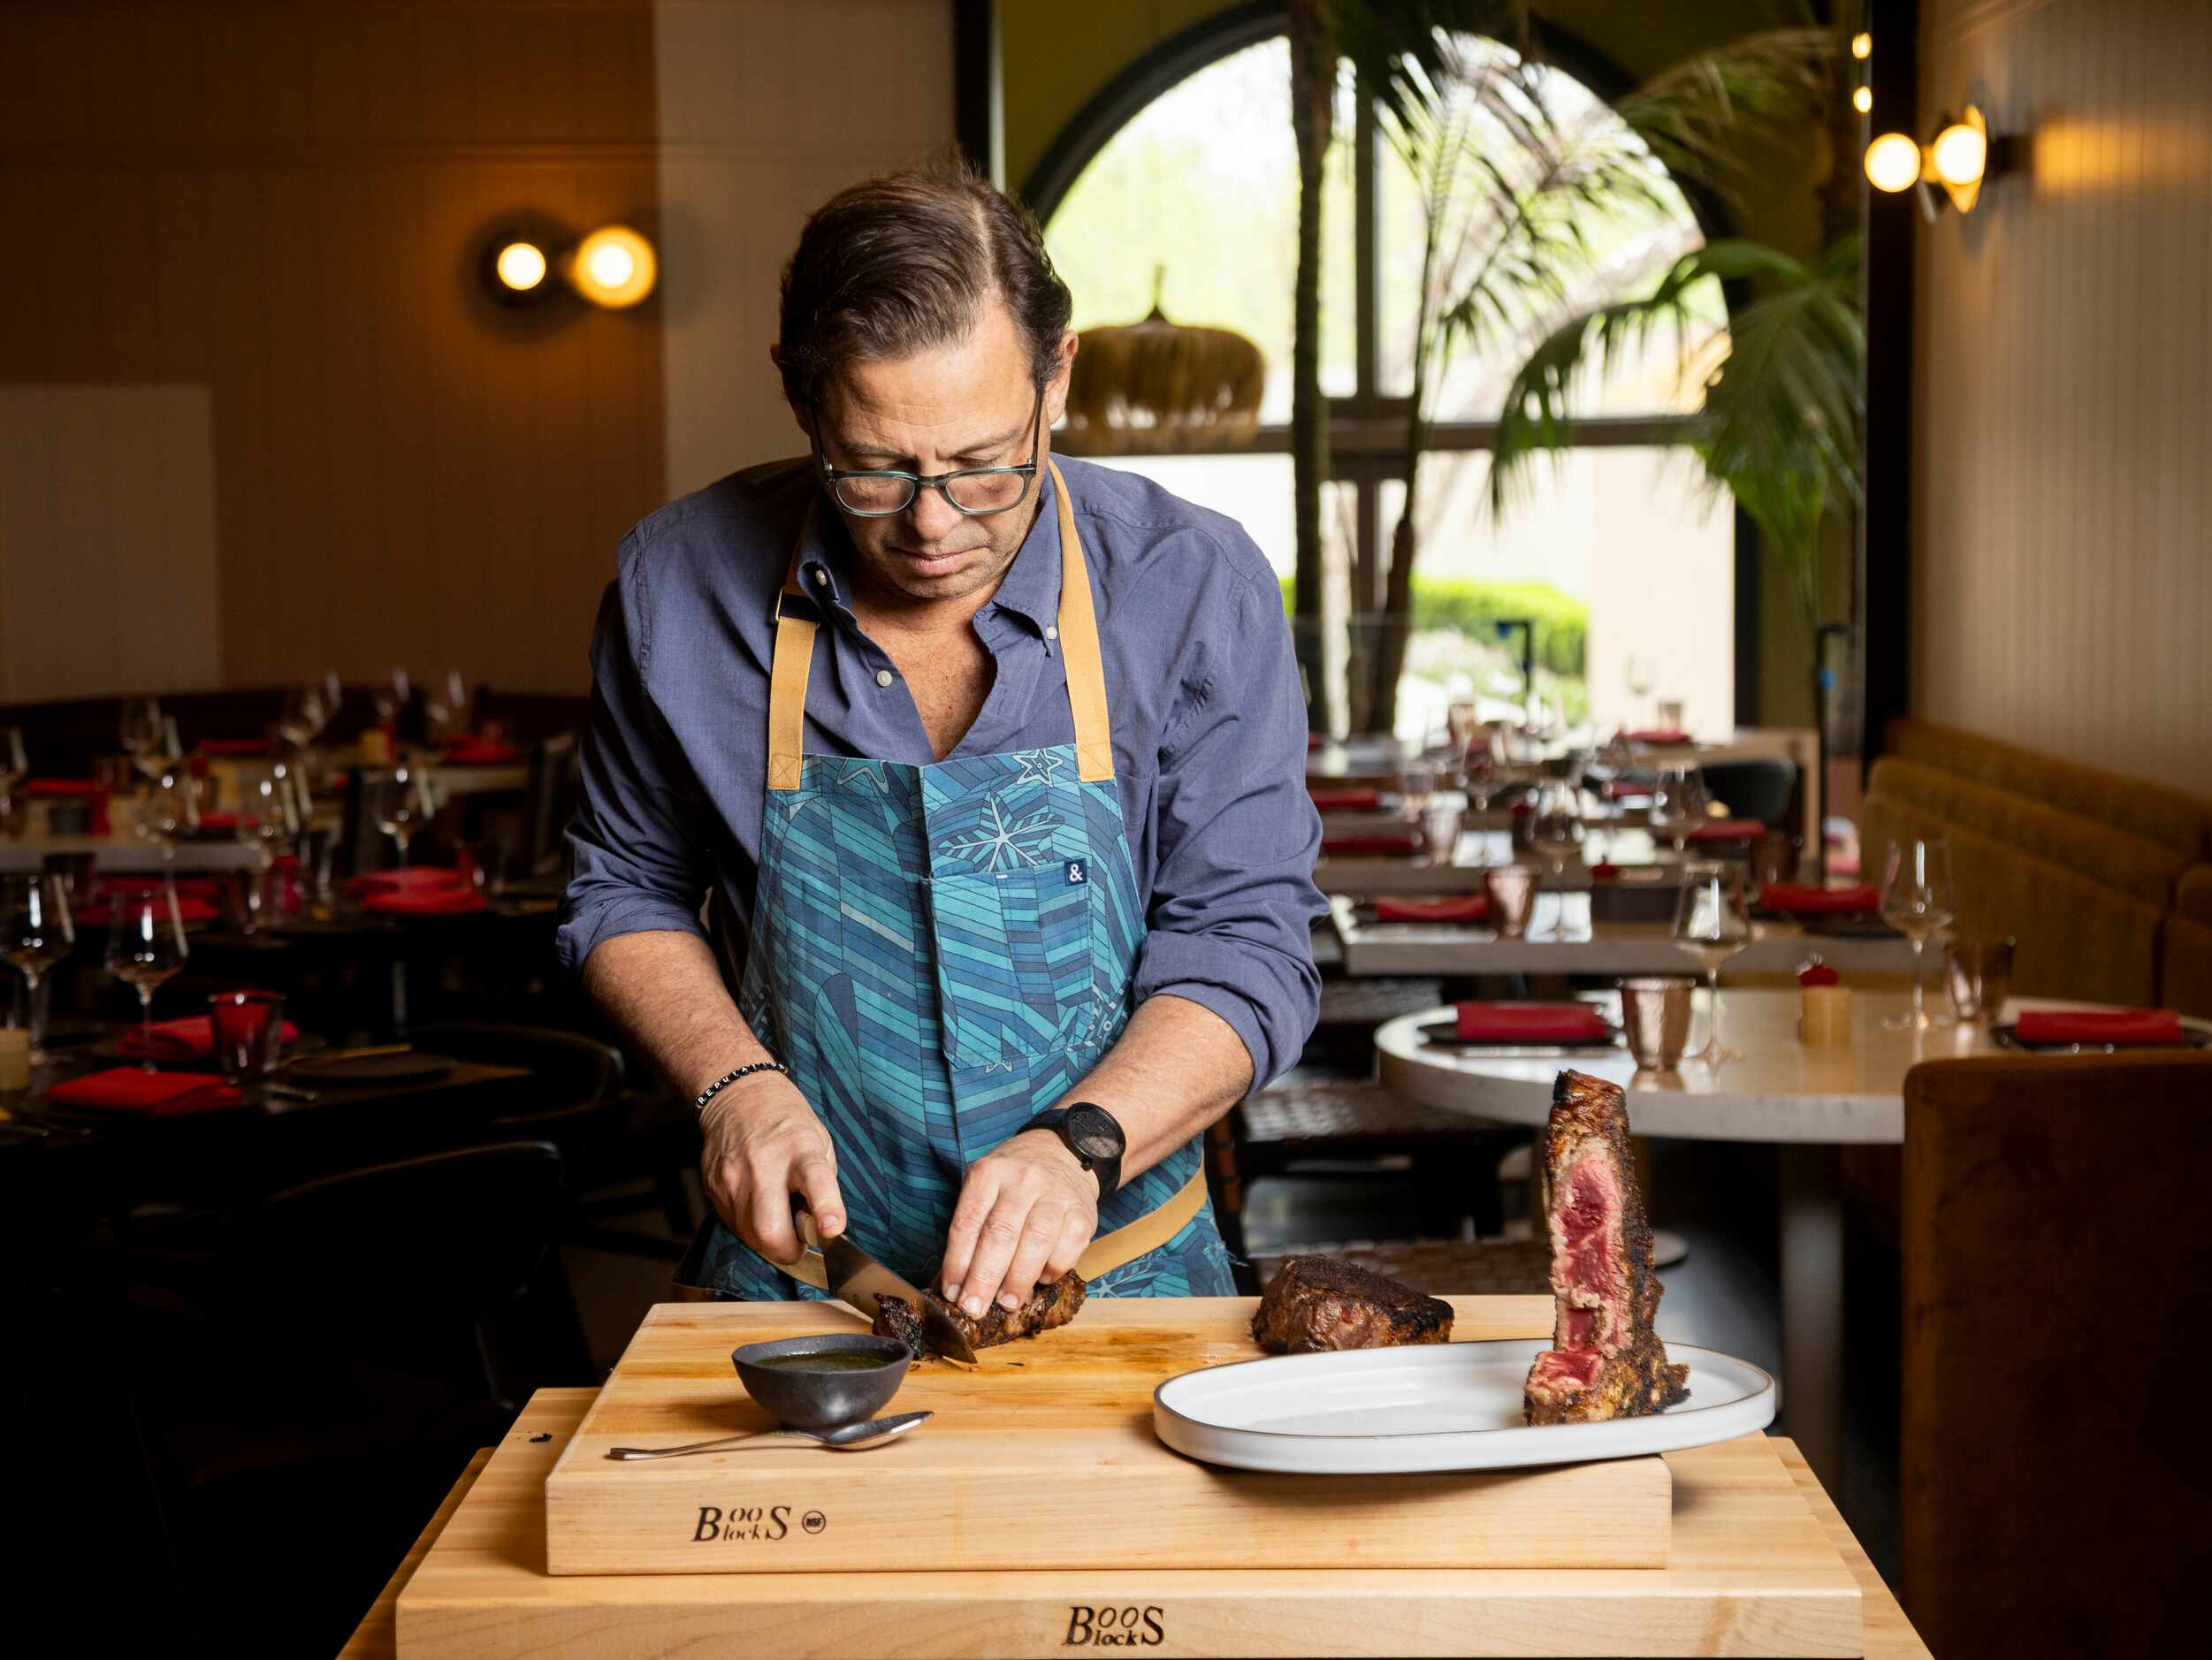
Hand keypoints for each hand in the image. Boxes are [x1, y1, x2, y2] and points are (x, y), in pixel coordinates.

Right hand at [697, 1070, 844, 1267]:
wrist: (737, 1097)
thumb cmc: (786, 1122)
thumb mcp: (819, 1142)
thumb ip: (823, 1183)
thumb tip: (822, 1225)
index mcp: (800, 1148)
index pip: (815, 1180)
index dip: (825, 1208)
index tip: (832, 1229)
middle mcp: (764, 1164)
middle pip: (769, 1229)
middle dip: (788, 1250)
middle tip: (799, 1242)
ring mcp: (733, 1178)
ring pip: (749, 1236)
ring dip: (768, 1240)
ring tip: (777, 1216)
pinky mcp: (713, 1188)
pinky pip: (734, 1226)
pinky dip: (749, 1227)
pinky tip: (757, 1206)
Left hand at [939, 1129, 1096, 1319]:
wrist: (1063, 1153)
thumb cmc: (1014, 1181)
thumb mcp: (984, 1189)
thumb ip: (969, 1232)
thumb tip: (951, 1285)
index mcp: (989, 1173)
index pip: (968, 1223)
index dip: (958, 1263)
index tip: (953, 1294)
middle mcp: (1023, 1179)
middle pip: (1000, 1234)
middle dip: (985, 1278)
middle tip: (975, 1309)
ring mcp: (1056, 1194)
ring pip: (1036, 1242)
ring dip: (1019, 1279)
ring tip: (1007, 1303)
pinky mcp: (1083, 1212)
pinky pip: (1068, 1249)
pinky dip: (1053, 1271)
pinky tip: (1041, 1280)